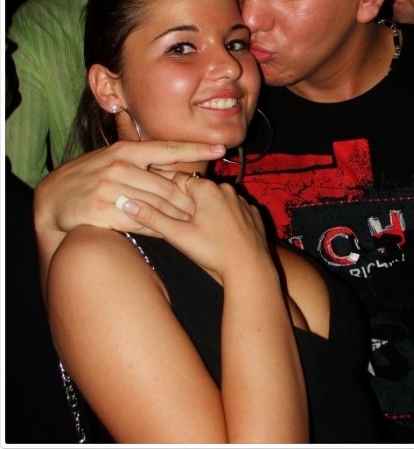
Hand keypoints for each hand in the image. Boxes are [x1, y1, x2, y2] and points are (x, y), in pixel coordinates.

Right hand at [34, 140, 225, 236]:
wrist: (53, 199)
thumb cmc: (88, 178)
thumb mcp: (112, 160)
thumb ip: (140, 161)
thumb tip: (173, 165)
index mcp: (125, 150)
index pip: (167, 148)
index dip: (195, 149)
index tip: (220, 149)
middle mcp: (119, 166)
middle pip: (166, 184)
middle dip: (189, 198)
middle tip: (209, 207)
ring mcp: (109, 188)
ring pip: (155, 205)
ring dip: (177, 216)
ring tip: (196, 223)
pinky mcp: (101, 211)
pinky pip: (139, 222)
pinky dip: (157, 228)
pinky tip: (170, 233)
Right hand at [125, 172, 269, 282]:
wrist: (250, 269)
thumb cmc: (212, 252)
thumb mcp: (178, 236)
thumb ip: (151, 218)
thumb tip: (124, 203)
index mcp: (206, 189)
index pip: (179, 180)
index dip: (168, 192)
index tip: (160, 202)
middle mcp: (226, 188)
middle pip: (199, 190)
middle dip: (188, 202)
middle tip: (180, 221)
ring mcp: (242, 200)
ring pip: (217, 200)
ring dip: (208, 210)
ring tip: (200, 230)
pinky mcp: (253, 213)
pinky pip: (234, 210)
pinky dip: (226, 218)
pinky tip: (220, 235)